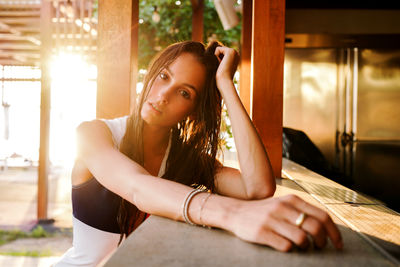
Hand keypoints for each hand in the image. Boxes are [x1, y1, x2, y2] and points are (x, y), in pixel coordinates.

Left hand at [214, 46, 239, 87]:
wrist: (224, 82)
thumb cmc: (221, 78)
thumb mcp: (220, 67)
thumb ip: (219, 59)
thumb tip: (213, 51)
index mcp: (235, 57)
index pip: (221, 52)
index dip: (217, 60)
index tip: (222, 68)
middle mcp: (236, 53)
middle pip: (219, 50)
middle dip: (217, 58)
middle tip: (221, 68)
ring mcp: (234, 51)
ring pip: (218, 49)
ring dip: (216, 58)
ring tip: (221, 66)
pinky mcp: (230, 51)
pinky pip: (218, 49)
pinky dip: (216, 56)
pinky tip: (220, 64)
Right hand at [228, 194, 342, 251]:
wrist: (235, 213)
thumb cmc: (264, 212)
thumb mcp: (283, 205)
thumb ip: (301, 211)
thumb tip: (326, 227)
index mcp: (291, 200)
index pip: (322, 215)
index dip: (334, 232)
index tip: (338, 244)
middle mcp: (283, 208)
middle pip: (315, 228)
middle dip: (322, 242)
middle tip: (319, 247)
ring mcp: (272, 220)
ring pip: (301, 239)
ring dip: (306, 247)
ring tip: (301, 248)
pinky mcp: (262, 232)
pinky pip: (285, 246)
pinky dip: (290, 250)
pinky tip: (286, 247)